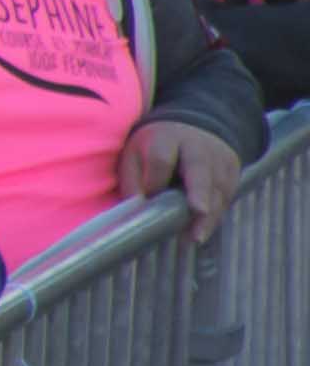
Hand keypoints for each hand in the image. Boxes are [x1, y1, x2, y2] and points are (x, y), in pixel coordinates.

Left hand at [121, 115, 238, 239]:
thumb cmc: (156, 147)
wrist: (193, 129)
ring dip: (209, 214)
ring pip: (218, 187)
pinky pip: (227, 195)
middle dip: (200, 191)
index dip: (156, 180)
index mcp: (166, 138)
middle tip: (199, 211)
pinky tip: (204, 230)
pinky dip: (217, 214)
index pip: (162, 159)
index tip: (150, 198)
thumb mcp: (135, 154)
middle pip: (199, 169)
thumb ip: (132, 179)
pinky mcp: (233, 171)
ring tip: (196, 237)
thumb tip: (135, 209)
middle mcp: (197, 147)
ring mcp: (219, 158)